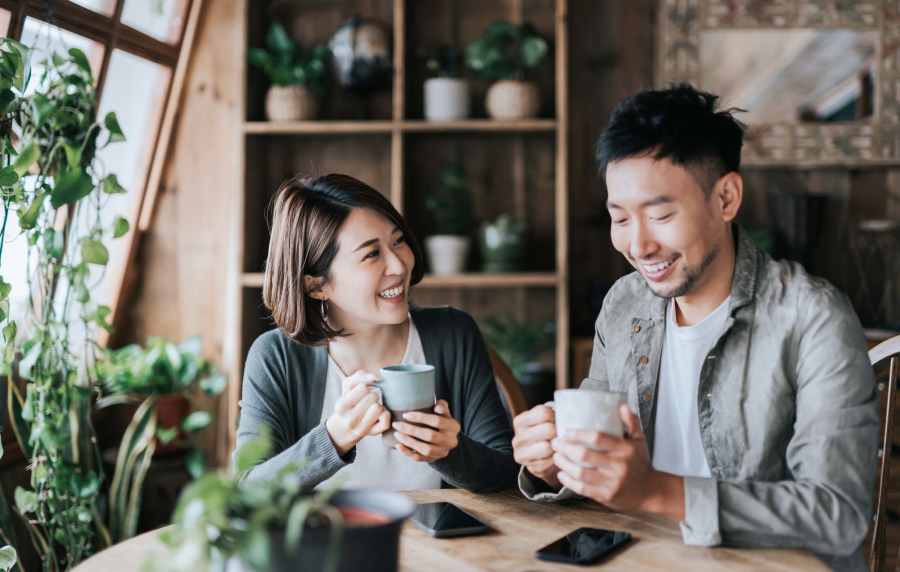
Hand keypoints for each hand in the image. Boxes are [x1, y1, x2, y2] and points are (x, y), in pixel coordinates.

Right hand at [326, 370, 390, 455]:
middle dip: (373, 395)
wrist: (342, 429)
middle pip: (373, 396)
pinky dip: (386, 415)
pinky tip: (379, 415)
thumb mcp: (346, 388)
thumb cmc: (348, 404)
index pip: (362, 388)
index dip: (365, 385)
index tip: (363, 390)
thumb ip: (358, 377)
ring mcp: (361, 429)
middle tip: (368, 400)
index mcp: (341, 406)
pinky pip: (386, 421)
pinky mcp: (373, 434)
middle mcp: (350, 419)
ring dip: (379, 405)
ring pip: (379, 408)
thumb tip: (374, 377)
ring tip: (373, 407)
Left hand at [392, 399, 460, 461]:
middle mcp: (450, 441)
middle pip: (430, 436)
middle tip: (397, 424)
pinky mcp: (433, 459)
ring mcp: (442, 452)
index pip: (437, 421)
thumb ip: (442, 407)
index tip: (406, 415)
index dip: (421, 418)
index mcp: (454, 427)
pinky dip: (408, 452)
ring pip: (425, 449)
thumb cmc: (442, 421)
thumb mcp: (444, 413)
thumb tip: (437, 406)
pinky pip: (419, 458)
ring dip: (409, 441)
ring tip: (397, 434)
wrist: (446, 439)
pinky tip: (399, 446)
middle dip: (411, 430)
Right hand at [512, 404, 560, 488]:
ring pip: (547, 447)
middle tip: (562, 434)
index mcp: (519, 422)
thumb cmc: (549, 431)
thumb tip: (565, 410)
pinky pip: (550, 462)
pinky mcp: (531, 468)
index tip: (559, 420)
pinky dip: (556, 459)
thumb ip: (555, 410)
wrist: (546, 456)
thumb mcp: (549, 417)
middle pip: (548, 429)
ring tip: (560, 445)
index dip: (556, 415)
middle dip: (559, 432)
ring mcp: (522, 454)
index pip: (543, 412)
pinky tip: (557, 456)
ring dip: (558, 446)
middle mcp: (517, 438)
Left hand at [552, 404, 683, 520]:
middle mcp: (618, 466)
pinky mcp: (606, 496)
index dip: (578, 434)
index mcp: (625, 449)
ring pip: (580, 473)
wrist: (651, 492)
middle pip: (584, 455)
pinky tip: (561, 474)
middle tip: (555, 443)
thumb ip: (631, 423)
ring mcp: (611, 483)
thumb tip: (621, 405)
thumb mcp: (640, 441)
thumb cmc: (641, 463)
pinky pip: (582, 488)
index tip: (565, 431)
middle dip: (565, 448)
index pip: (597, 438)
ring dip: (564, 464)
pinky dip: (569, 481)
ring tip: (556, 457)